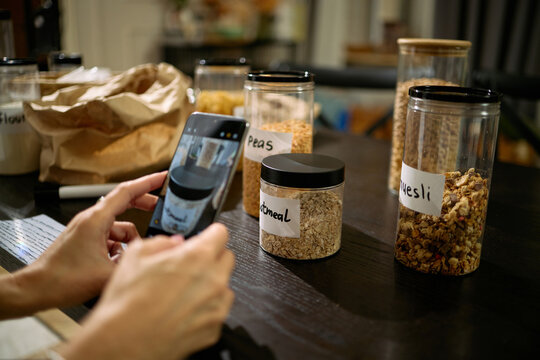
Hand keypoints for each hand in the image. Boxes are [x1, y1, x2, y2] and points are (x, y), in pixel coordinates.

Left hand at [0, 172, 166, 317]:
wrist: (36, 289)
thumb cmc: (61, 279)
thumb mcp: (107, 273)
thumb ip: (135, 263)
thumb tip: (154, 256)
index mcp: (96, 220)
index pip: (127, 192)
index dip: (147, 182)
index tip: (162, 177)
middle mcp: (91, 220)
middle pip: (124, 204)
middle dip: (144, 206)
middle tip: (160, 208)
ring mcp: (87, 230)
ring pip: (119, 228)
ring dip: (130, 240)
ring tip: (133, 257)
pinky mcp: (85, 241)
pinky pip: (110, 239)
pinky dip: (119, 249)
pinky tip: (118, 265)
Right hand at [58, 223, 234, 359]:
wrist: (124, 343)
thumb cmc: (128, 303)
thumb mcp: (136, 255)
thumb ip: (162, 242)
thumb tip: (175, 243)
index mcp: (198, 257)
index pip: (221, 232)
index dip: (209, 234)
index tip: (204, 238)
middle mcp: (213, 280)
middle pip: (226, 257)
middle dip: (211, 258)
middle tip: (189, 266)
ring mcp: (217, 306)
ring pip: (223, 285)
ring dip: (209, 284)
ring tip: (181, 293)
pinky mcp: (214, 328)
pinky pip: (217, 310)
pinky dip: (205, 308)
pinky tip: (181, 311)